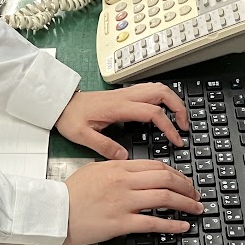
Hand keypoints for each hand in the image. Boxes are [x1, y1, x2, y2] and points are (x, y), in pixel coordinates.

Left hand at [55, 83, 187, 159]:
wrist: (59, 103)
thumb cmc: (70, 117)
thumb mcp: (83, 136)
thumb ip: (104, 147)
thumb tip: (124, 156)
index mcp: (118, 107)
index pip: (153, 112)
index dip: (168, 126)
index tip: (176, 140)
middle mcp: (124, 96)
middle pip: (161, 92)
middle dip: (178, 107)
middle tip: (185, 125)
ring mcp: (125, 93)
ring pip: (157, 88)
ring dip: (172, 100)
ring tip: (178, 118)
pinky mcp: (123, 94)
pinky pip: (149, 90)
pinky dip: (162, 98)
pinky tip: (163, 110)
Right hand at [63, 160, 201, 244]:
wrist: (55, 211)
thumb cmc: (71, 193)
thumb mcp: (94, 170)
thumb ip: (116, 167)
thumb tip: (135, 169)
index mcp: (118, 168)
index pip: (155, 166)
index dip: (176, 173)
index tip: (185, 180)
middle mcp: (124, 183)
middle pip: (165, 179)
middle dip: (186, 186)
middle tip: (195, 193)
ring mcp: (123, 203)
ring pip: (164, 198)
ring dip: (185, 203)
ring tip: (196, 208)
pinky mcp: (121, 223)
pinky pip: (152, 223)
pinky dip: (172, 224)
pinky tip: (183, 226)